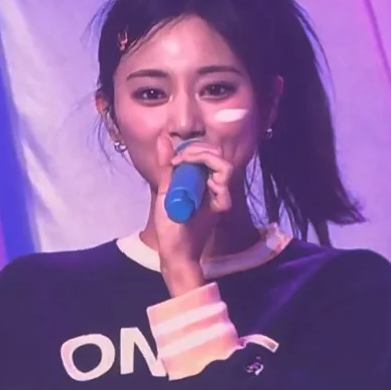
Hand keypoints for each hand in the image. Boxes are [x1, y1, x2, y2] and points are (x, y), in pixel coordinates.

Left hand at [149, 134, 235, 295]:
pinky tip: (195, 180)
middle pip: (219, 156)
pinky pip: (224, 187)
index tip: (175, 156)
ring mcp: (218, 197)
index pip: (209, 154)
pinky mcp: (219, 207)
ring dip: (204, 159)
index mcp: (203, 181)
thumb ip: (168, 165)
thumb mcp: (166, 188)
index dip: (195, 146)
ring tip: (185, 164)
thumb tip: (165, 137)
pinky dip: (211, 177)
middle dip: (199, 149)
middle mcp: (214, 187)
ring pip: (225, 167)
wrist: (175, 252)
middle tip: (180, 157)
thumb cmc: (171, 225)